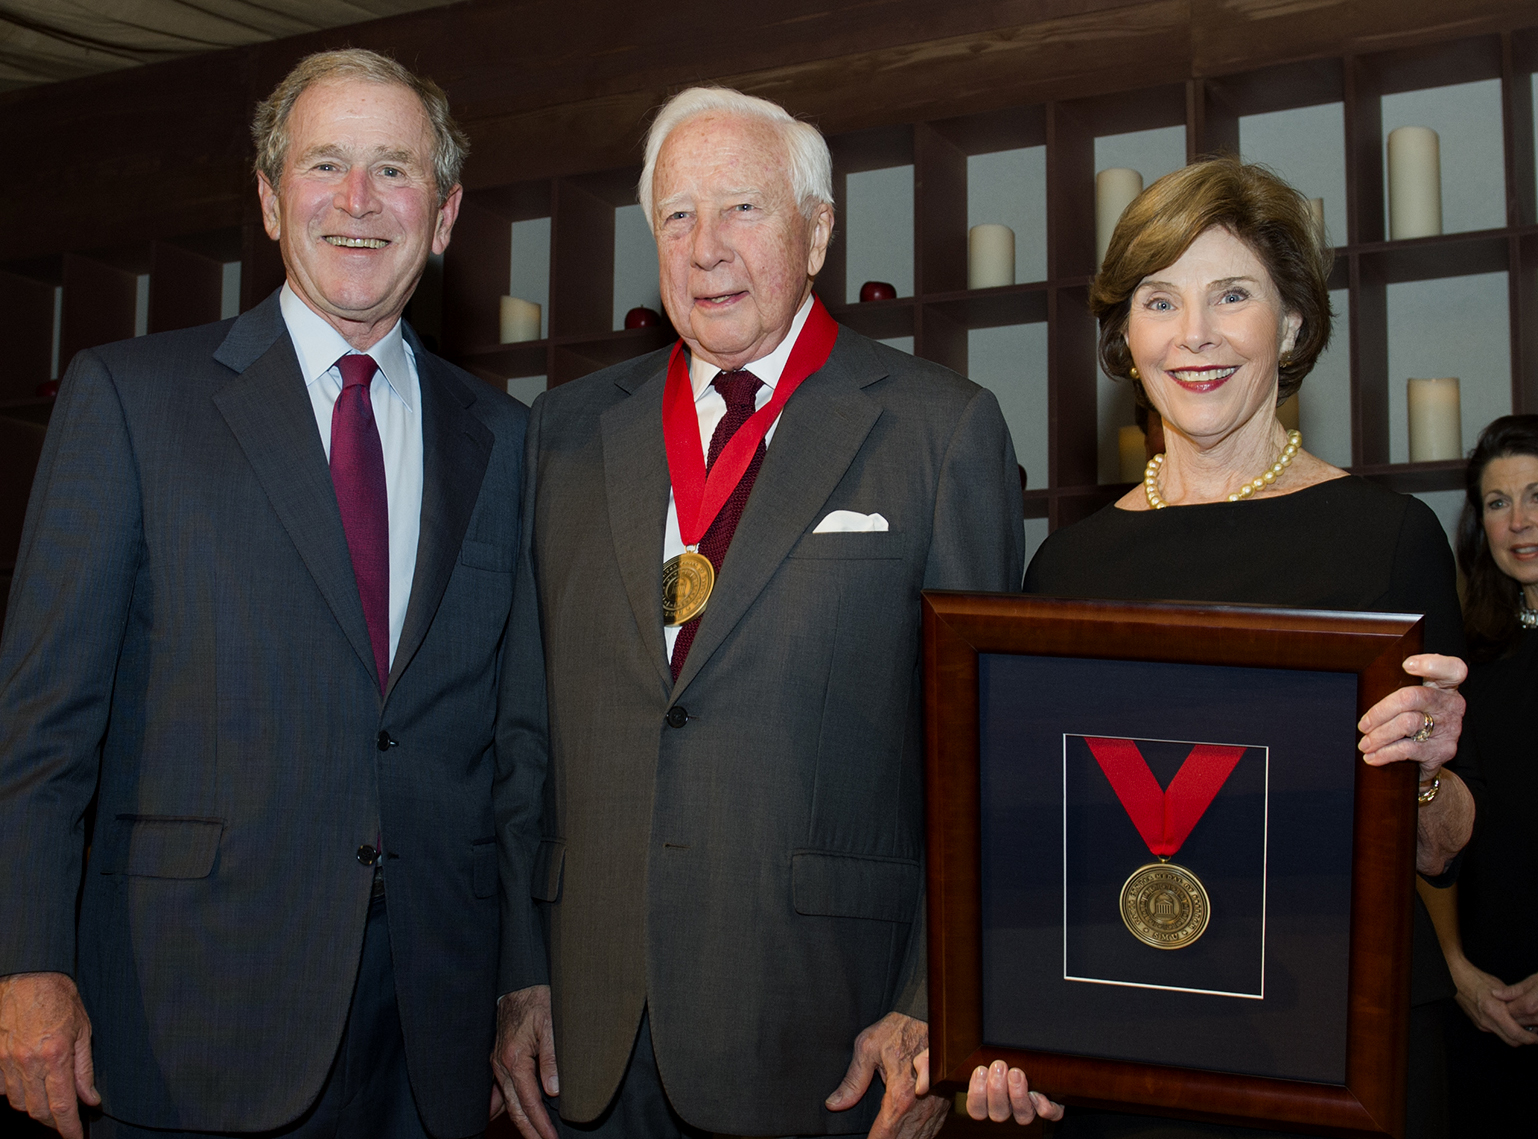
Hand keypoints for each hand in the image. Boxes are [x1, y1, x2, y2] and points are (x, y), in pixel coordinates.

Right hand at [0, 972, 99, 1138]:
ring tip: (47, 1099)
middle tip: (64, 1120)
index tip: (74, 1138)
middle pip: (37, 1110)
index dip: (68, 1128)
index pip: (62, 1105)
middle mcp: (28, 1062)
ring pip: (18, 1103)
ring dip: (34, 1107)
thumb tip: (90, 1098)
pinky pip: (2, 1089)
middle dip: (52, 1121)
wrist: (29, 975)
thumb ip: (85, 1068)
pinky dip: (15, 1093)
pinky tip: (27, 1084)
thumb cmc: (60, 998)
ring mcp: (6, 1061)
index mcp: (56, 1055)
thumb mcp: (83, 1029)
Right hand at [490, 985, 559, 1138]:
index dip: (542, 1124)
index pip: (530, 1102)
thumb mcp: (551, 1025)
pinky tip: (499, 1116)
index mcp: (515, 1060)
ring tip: (532, 1136)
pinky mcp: (498, 1058)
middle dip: (530, 1131)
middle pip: (515, 1108)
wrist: (521, 982)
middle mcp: (501, 1065)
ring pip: (506, 1102)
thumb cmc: (538, 1000)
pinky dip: (500, 1107)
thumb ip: (551, 1058)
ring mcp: (497, 1063)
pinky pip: (496, 1090)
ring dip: (519, 1121)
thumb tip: (553, 1091)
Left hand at [825, 1012, 948, 1138]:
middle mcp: (921, 1104)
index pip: (885, 1134)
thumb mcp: (868, 1048)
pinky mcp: (944, 1100)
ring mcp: (935, 1104)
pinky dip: (922, 1135)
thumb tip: (834, 1103)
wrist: (929, 1014)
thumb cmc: (899, 1027)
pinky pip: (934, 1127)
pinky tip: (911, 1136)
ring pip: (922, 1137)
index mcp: (900, 1094)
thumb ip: (852, 1080)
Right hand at [964, 1059, 1064, 1124]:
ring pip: (1022, 1116)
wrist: (1040, 1062)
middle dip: (997, 1090)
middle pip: (998, 1113)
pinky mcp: (1050, 1108)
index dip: (977, 1094)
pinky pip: (1050, 1113)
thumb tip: (967, 1045)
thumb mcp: (993, 1056)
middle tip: (999, 1066)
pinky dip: (1044, 1106)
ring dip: (1018, 1095)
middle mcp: (1009, 1109)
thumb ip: (985, 1058)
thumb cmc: (1009, 1057)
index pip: (977, 1109)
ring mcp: (1029, 1110)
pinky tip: (1038, 1093)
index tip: (981, 1070)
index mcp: (990, 1101)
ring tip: (1016, 1072)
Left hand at [1357, 654, 1464, 777]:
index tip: (1406, 665)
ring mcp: (1450, 728)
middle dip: (1380, 711)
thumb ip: (1398, 687)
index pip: (1452, 669)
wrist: (1427, 758)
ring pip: (1407, 724)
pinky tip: (1372, 757)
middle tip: (1363, 725)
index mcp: (1444, 686)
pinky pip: (1409, 749)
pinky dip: (1385, 753)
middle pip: (1412, 698)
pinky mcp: (1443, 750)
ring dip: (1379, 735)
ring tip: (1365, 744)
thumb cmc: (1412, 720)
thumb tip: (1363, 686)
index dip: (1432, 664)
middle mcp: (1451, 705)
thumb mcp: (1410, 700)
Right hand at [1450, 958, 1537, 1047]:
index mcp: (1495, 1011)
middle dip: (1525, 1040)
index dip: (1531, 1038)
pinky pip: (1496, 1032)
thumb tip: (1528, 1012)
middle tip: (1534, 1035)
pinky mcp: (1478, 1024)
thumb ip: (1515, 1004)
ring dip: (1515, 1036)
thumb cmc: (1477, 980)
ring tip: (1524, 1027)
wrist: (1457, 979)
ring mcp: (1482, 1024)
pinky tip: (1509, 1022)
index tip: (1537, 1037)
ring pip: (1505, 1038)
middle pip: (1512, 1041)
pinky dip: (1505, 1031)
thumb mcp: (1502, 989)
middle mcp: (1487, 1022)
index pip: (1517, 1034)